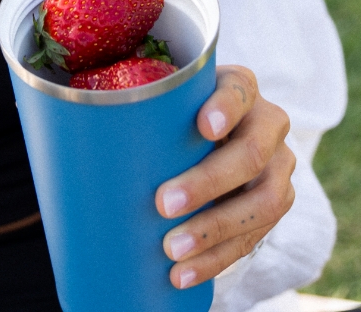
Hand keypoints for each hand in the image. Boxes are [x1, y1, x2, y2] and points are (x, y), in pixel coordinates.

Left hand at [154, 65, 294, 288]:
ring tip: (172, 248)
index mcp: (240, 87)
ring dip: (214, 230)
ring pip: (263, 203)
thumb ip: (147, 103)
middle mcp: (268, 124)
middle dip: (207, 182)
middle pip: (250, 154)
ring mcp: (278, 167)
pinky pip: (253, 238)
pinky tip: (183, 273)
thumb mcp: (169, 98)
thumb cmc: (177, 112)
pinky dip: (215, 259)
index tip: (203, 127)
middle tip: (163, 203)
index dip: (225, 109)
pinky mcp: (275, 205)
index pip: (238, 91)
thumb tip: (81, 119)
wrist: (212, 136)